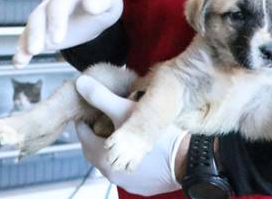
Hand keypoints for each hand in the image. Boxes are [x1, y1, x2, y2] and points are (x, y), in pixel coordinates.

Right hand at [14, 0, 122, 67]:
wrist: (94, 8)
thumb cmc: (103, 4)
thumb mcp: (109, 1)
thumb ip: (101, 2)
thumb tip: (90, 5)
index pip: (60, 3)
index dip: (57, 20)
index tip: (58, 39)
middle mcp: (52, 2)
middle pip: (40, 15)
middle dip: (36, 33)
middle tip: (35, 50)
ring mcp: (44, 17)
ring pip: (31, 28)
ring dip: (25, 43)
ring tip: (22, 59)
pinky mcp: (41, 31)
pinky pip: (28, 39)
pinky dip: (22, 51)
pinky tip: (18, 63)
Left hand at [74, 76, 188, 195]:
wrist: (189, 158)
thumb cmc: (158, 134)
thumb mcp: (126, 110)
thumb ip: (101, 97)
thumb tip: (82, 84)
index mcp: (103, 157)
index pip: (83, 136)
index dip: (85, 121)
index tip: (88, 111)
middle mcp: (111, 174)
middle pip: (95, 149)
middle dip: (97, 134)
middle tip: (103, 118)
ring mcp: (126, 182)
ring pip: (111, 161)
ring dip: (112, 147)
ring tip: (121, 129)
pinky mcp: (142, 186)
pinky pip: (127, 170)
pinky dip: (127, 158)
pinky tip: (136, 146)